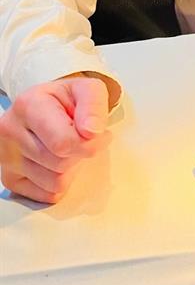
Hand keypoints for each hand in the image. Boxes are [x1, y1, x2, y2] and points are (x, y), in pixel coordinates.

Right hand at [0, 76, 110, 203]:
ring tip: (67, 147)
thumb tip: (92, 132)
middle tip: (80, 137)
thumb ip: (93, 105)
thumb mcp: (87, 90)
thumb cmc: (66, 100)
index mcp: (28, 105)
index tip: (95, 132)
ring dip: (71, 168)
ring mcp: (6, 157)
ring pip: (55, 182)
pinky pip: (48, 194)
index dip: (89, 143)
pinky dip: (60, 182)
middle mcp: (10, 130)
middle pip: (60, 163)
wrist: (47, 106)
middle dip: (80, 153)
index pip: (63, 143)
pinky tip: (57, 160)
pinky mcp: (9, 179)